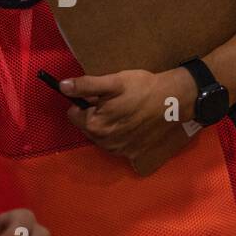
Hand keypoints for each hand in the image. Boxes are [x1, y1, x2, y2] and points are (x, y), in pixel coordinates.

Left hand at [61, 68, 197, 170]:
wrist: (173, 101)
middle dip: (94, 114)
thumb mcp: (112, 82)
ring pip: (100, 136)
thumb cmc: (141, 88)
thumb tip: (62, 86)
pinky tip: (132, 122)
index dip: (84, 101)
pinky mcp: (131, 153)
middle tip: (113, 101)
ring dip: (106, 124)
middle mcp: (103, 142)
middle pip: (86, 126)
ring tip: (124, 110)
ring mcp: (118, 150)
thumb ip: (85, 85)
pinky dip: (119, 134)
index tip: (99, 95)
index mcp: (94, 125)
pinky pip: (115, 143)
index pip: (73, 113)